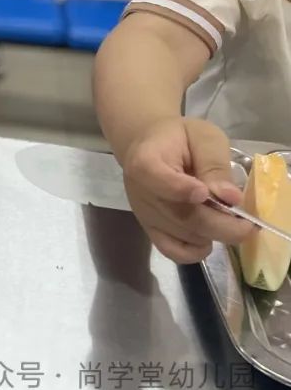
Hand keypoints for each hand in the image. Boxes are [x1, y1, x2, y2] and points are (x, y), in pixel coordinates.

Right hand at [120, 117, 254, 263]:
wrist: (149, 147)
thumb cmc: (179, 138)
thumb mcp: (202, 137)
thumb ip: (214, 163)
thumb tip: (230, 198)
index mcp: (145, 161)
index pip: (158, 179)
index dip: (182, 190)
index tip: (206, 193)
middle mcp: (140, 192)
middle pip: (182, 217)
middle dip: (221, 224)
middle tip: (249, 223)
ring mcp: (144, 215)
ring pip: (185, 236)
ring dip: (215, 233)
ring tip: (229, 219)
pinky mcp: (150, 231)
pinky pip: (174, 252)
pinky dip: (197, 251)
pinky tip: (208, 236)